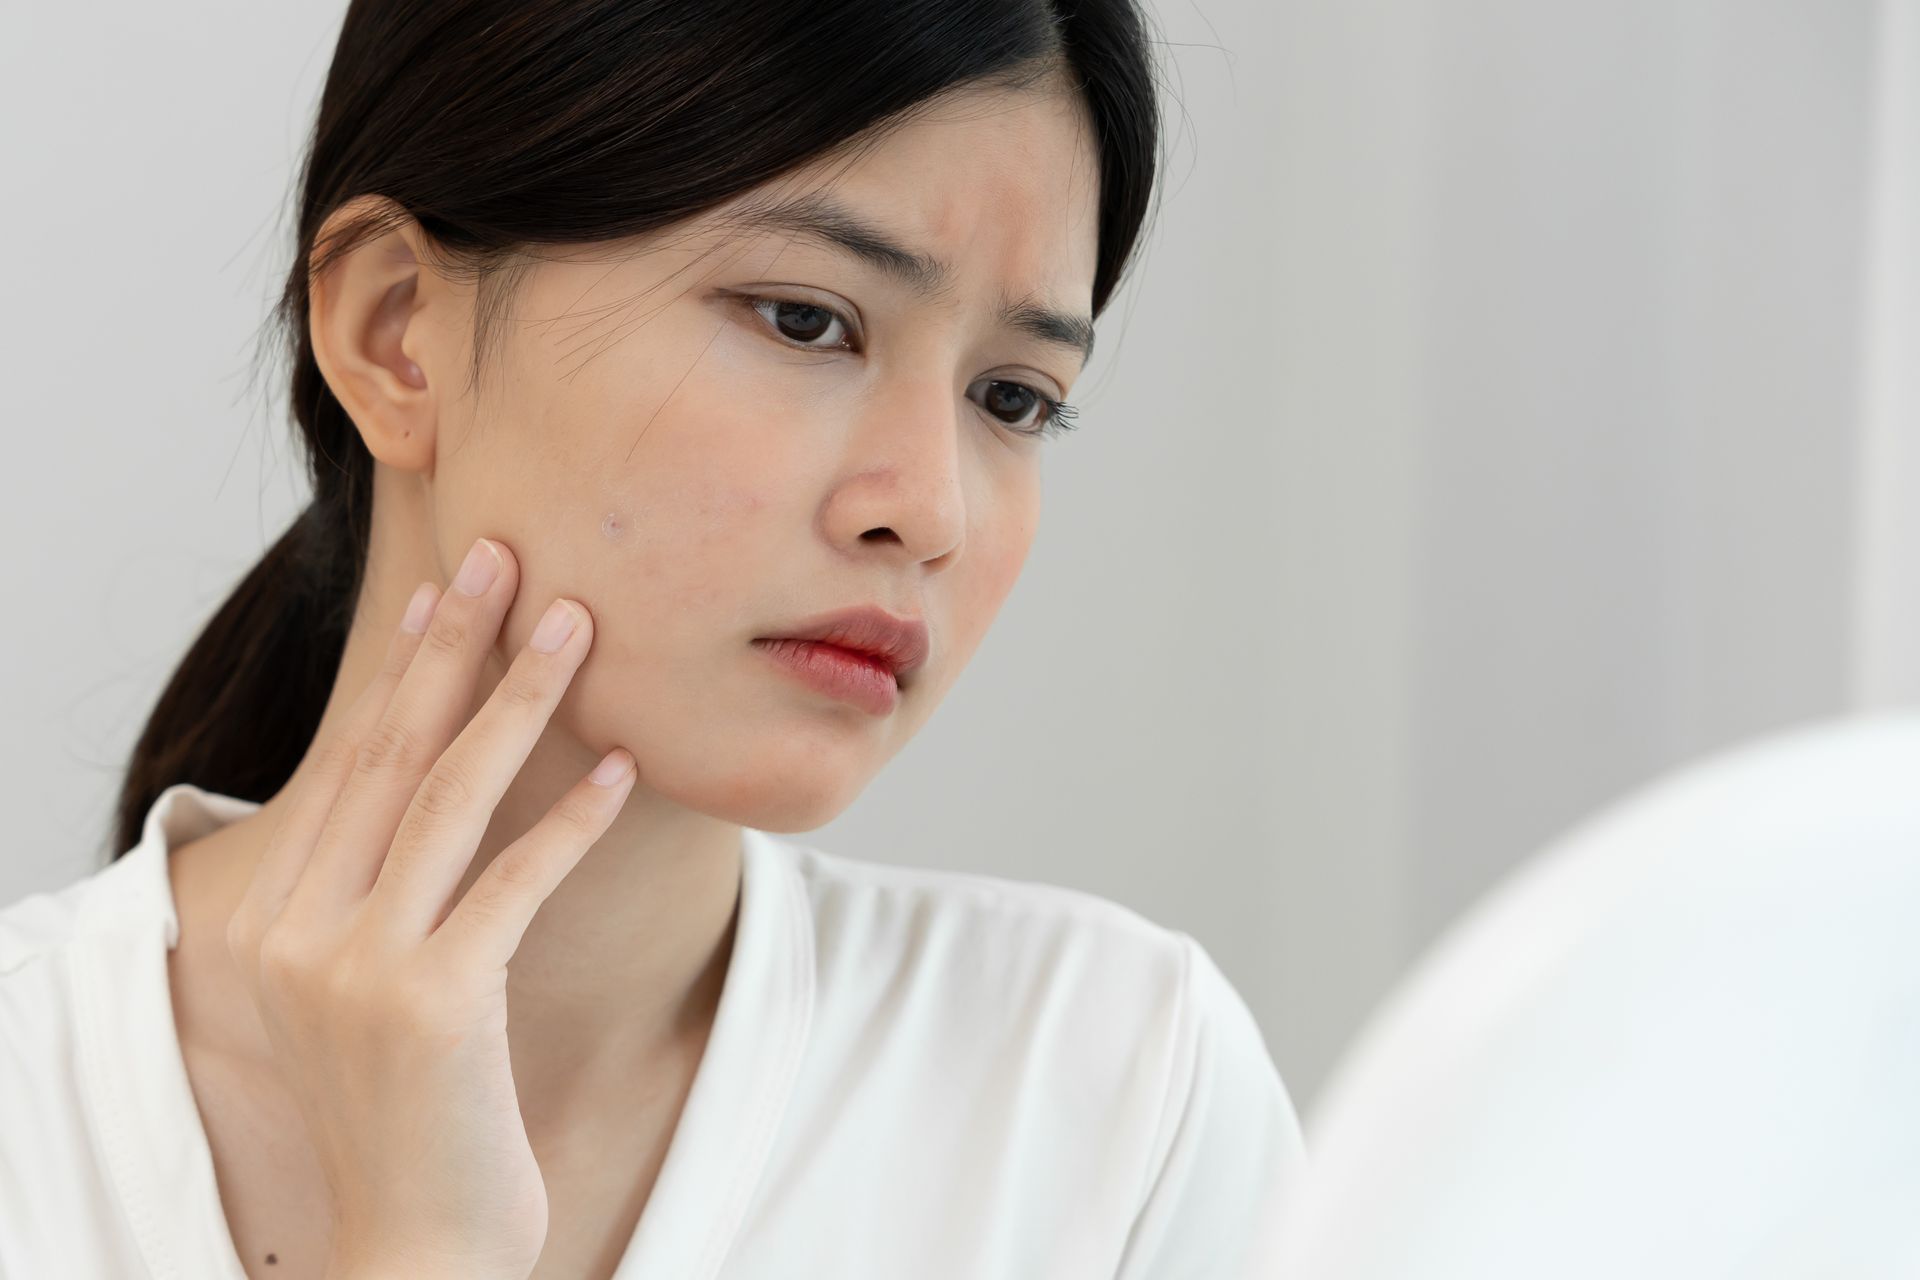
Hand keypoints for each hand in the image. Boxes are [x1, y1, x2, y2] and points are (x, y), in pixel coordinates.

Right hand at [223, 536, 636, 1279]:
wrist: (409, 1245)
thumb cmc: (410, 1112)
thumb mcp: (369, 989)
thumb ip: (381, 896)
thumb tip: (439, 791)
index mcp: (277, 916)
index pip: (349, 763)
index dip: (402, 672)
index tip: (443, 593)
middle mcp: (300, 929)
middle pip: (390, 754)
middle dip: (452, 647)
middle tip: (503, 556)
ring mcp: (358, 966)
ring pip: (449, 798)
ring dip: (518, 700)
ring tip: (576, 626)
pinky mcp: (433, 1003)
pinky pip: (514, 884)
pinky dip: (572, 822)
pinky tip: (622, 768)